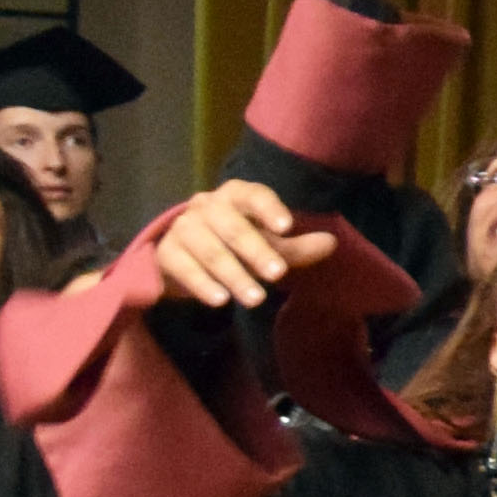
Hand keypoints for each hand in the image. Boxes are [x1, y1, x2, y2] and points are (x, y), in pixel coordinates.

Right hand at [145, 176, 335, 313]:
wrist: (183, 255)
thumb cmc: (235, 243)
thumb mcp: (268, 244)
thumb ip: (296, 246)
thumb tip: (330, 244)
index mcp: (235, 195)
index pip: (253, 195)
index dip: (269, 209)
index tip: (287, 227)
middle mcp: (206, 205)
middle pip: (232, 227)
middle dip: (257, 252)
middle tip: (278, 275)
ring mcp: (183, 227)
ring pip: (210, 250)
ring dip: (234, 275)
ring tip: (255, 298)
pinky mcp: (166, 252)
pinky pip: (185, 268)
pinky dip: (203, 285)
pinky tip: (221, 301)